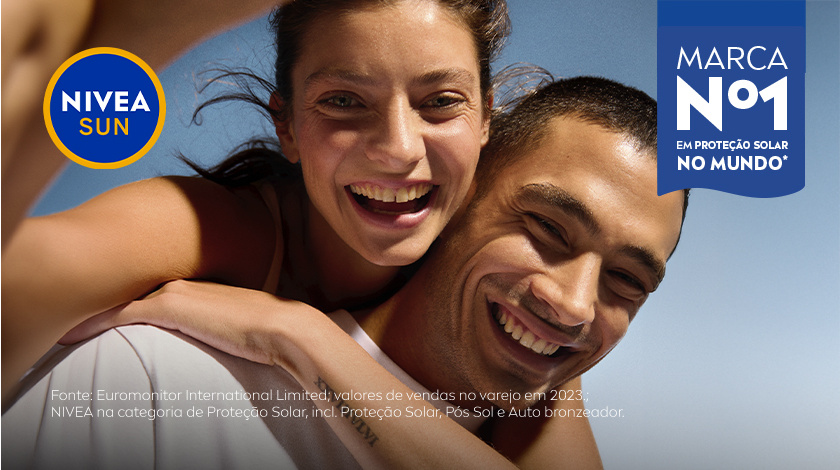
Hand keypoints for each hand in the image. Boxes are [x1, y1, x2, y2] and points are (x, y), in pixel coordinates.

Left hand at [60, 279, 322, 365]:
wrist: (279, 325)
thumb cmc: (264, 327)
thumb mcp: (236, 314)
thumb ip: (215, 312)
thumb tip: (214, 323)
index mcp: (193, 278)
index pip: (147, 278)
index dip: (121, 283)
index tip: (100, 290)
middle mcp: (178, 277)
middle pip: (127, 280)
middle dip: (98, 286)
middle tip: (71, 294)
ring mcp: (172, 290)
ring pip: (118, 294)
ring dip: (89, 303)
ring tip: (63, 311)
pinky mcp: (169, 307)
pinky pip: (119, 315)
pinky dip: (94, 322)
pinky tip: (73, 332)